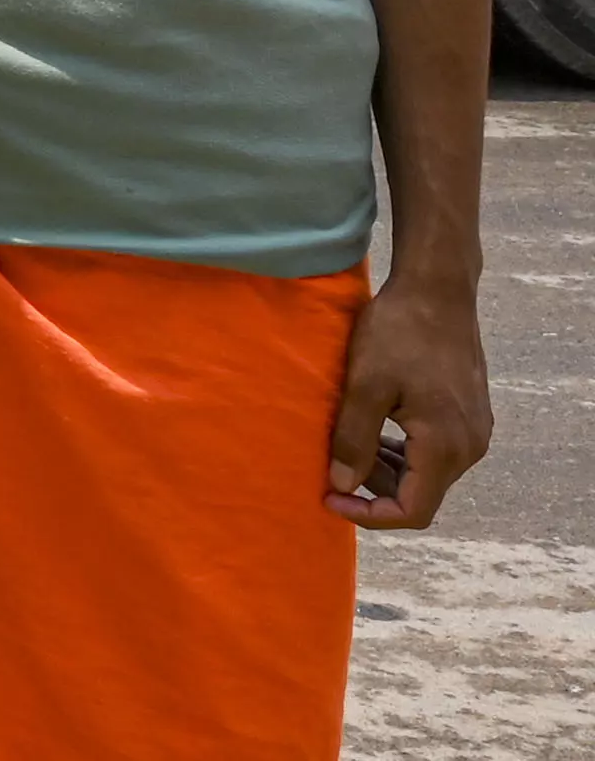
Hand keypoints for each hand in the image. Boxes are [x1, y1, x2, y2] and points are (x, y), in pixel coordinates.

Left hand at [328, 271, 489, 527]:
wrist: (438, 289)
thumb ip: (354, 439)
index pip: (413, 510)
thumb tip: (342, 484)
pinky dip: (403, 452)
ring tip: (346, 451)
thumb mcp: (366, 385)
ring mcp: (474, 430)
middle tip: (331, 472)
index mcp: (446, 447)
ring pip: (428, 473)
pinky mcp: (469, 414)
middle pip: (422, 494)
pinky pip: (435, 450)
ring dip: (387, 471)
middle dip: (375, 492)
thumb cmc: (399, 332)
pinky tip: (373, 433)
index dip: (370, 514)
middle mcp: (470, 447)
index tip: (330, 498)